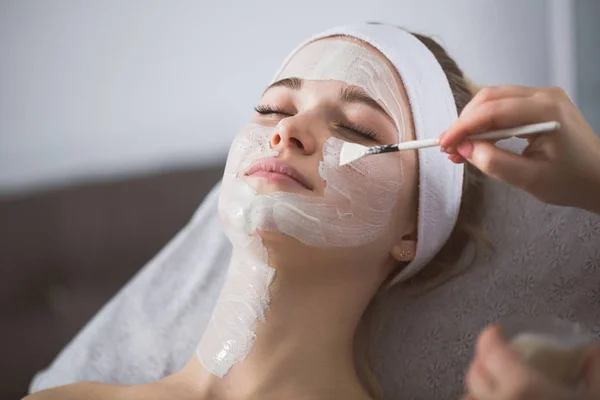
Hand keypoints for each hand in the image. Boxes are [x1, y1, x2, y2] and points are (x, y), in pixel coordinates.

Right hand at [439, 86, 599, 213]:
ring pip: (494, 101)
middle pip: (490, 98)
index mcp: (546, 110)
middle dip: (465, 122)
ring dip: (473, 123)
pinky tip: (477, 142)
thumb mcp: (528, 179)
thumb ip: (493, 162)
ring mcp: (543, 98)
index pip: (492, 110)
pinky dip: (486, 124)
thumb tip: (464, 148)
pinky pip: (505, 108)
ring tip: (459, 149)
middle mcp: (544, 95)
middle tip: (448, 148)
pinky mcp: (540, 106)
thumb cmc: (571, 182)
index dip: (462, 126)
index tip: (443, 144)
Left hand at [461, 325, 599, 399]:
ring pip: (468, 397)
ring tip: (493, 386)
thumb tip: (593, 350)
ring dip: (477, 389)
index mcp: (522, 386)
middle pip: (475, 374)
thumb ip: (595, 370)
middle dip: (483, 362)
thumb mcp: (598, 397)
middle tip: (495, 358)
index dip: (490, 336)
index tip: (495, 331)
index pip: (491, 350)